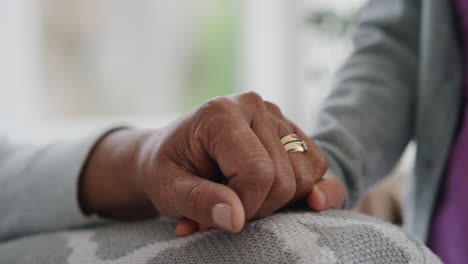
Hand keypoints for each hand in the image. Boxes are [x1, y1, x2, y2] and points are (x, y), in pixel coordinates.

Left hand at [79, 92, 329, 234]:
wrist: (169, 154)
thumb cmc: (166, 170)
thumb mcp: (168, 190)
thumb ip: (199, 202)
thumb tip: (235, 219)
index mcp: (222, 113)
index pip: (258, 173)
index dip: (246, 208)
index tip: (222, 217)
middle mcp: (256, 106)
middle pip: (287, 179)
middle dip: (260, 208)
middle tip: (228, 208)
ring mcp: (277, 116)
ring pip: (308, 176)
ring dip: (279, 201)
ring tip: (242, 198)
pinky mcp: (291, 130)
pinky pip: (317, 166)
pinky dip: (300, 190)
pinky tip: (269, 193)